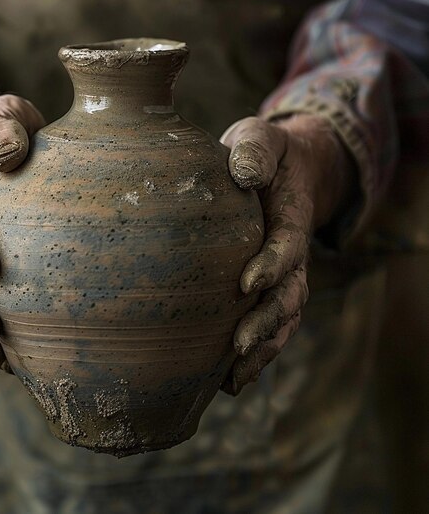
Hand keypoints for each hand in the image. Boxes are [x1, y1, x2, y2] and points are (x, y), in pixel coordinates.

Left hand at [219, 114, 353, 394]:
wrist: (277, 170)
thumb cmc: (260, 153)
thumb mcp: (258, 138)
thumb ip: (255, 150)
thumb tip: (244, 174)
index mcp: (290, 218)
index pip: (287, 246)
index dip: (272, 265)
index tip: (245, 284)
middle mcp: (291, 254)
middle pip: (289, 295)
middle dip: (266, 322)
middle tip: (237, 344)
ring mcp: (282, 275)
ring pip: (282, 320)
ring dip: (261, 350)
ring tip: (232, 379)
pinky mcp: (265, 287)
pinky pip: (268, 325)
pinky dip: (254, 354)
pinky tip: (227, 380)